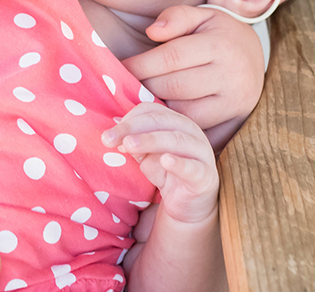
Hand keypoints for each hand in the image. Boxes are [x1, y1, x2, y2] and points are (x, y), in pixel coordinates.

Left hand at [102, 102, 218, 225]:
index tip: (108, 136)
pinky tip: (165, 161)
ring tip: (129, 145)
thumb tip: (115, 136)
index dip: (127, 120)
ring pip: (176, 139)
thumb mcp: (145, 155)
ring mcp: (201, 152)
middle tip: (109, 139)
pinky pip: (193, 168)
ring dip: (150, 140)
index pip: (149, 111)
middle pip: (159, 121)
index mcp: (175, 120)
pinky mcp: (206, 176)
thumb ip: (134, 143)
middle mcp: (190, 130)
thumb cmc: (165, 171)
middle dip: (132, 128)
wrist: (188, 204)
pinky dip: (179, 163)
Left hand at [121, 5, 263, 147]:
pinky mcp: (237, 122)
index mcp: (220, 45)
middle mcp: (232, 76)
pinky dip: (179, 126)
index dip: (142, 64)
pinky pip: (201, 131)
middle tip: (129, 86)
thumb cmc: (218, 32)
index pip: (172, 57)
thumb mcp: (200, 15)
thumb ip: (175, 18)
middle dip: (147, 87)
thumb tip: (151, 32)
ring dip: (160, 108)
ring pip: (186, 113)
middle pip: (176, 87)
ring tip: (144, 100)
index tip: (121, 68)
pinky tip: (164, 117)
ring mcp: (237, 102)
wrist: (256, 54)